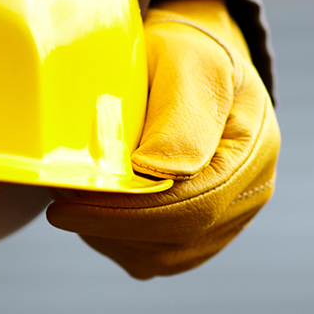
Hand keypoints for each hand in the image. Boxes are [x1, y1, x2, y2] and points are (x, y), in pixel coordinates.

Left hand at [46, 0, 277, 277]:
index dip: (130, 213)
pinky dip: (119, 240)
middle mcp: (249, 194)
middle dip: (111, 226)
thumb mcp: (185, 64)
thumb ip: (179, 116)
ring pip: (164, 256)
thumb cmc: (184, 56)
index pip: (195, 204)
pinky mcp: (202, 235)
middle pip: (180, 238)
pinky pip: (156, 257)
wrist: (192, 64)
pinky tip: (98, 209)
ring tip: (78, 199)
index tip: (70, 204)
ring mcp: (228, 220)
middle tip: (60, 206)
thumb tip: (158, 171)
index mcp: (253, 150)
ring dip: (111, 236)